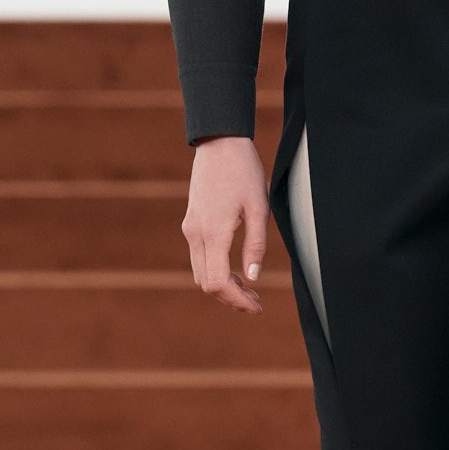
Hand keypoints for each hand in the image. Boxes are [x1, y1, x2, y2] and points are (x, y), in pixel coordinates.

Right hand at [180, 136, 270, 314]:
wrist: (219, 143)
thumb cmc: (243, 172)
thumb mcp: (258, 208)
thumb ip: (256, 244)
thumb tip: (253, 277)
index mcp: (213, 232)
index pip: (217, 283)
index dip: (236, 300)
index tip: (256, 306)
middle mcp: (196, 234)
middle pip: (206, 283)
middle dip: (230, 298)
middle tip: (256, 302)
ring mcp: (190, 228)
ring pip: (200, 273)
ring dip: (222, 286)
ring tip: (248, 288)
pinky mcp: (191, 223)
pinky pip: (199, 258)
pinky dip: (215, 271)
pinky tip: (235, 269)